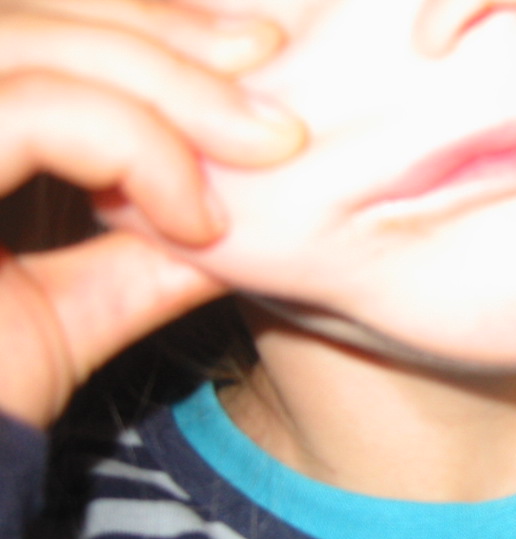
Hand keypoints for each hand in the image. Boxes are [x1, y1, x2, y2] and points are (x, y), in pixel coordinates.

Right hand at [0, 0, 305, 427]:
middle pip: (27, 13)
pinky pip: (32, 117)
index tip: (248, 54)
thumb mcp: (67, 312)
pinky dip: (134, 150)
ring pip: (29, 45)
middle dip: (163, 34)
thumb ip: (136, 251)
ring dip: (170, 86)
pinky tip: (195, 222)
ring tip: (266, 143)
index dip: (136, 25)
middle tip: (269, 63)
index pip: (29, 28)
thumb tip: (233, 209)